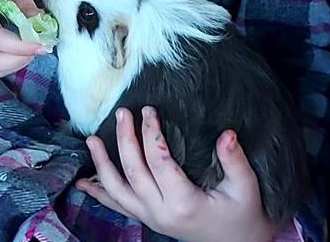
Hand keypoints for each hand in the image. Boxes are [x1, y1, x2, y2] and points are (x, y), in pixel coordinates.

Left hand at [76, 106, 274, 241]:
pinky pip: (117, 206)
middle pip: (133, 171)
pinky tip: (84, 183)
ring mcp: (150, 217)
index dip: (151, 134)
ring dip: (102, 164)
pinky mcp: (147, 218)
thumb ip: (235, 160)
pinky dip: (98, 193)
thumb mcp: (246, 188)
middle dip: (125, 139)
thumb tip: (226, 134)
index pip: (159, 162)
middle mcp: (160, 212)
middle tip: (122, 113)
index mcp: (184, 203)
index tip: (148, 110)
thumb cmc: (242, 214)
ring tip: (91, 140)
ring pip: (117, 190)